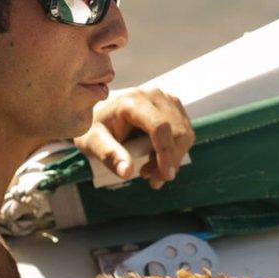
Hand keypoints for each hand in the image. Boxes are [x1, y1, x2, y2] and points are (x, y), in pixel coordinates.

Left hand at [74, 87, 194, 188]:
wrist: (101, 116)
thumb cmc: (95, 129)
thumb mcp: (93, 143)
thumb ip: (109, 155)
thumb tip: (127, 172)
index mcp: (132, 102)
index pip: (160, 126)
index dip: (167, 152)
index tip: (166, 176)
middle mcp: (154, 96)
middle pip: (178, 132)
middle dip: (170, 161)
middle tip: (154, 181)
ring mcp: (167, 100)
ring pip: (185, 134)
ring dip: (173, 158)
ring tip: (150, 170)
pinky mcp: (174, 107)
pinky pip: (184, 133)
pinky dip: (174, 152)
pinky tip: (156, 159)